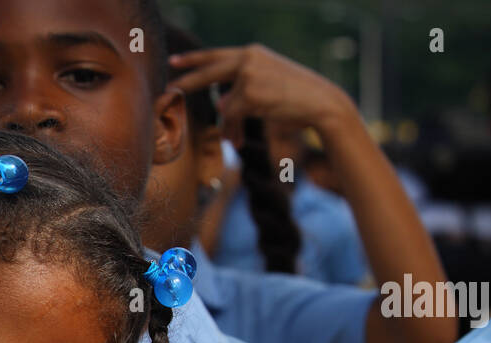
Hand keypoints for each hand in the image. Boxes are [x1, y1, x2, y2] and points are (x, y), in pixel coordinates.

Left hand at [168, 45, 355, 146]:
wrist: (321, 102)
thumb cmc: (297, 99)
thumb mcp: (268, 86)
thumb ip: (242, 91)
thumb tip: (220, 107)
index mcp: (252, 53)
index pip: (216, 54)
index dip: (194, 59)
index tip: (174, 62)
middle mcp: (248, 58)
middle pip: (209, 72)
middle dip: (188, 82)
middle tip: (168, 89)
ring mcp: (248, 74)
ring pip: (224, 105)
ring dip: (229, 127)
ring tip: (235, 141)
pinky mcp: (249, 93)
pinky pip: (231, 117)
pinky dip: (234, 131)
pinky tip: (240, 140)